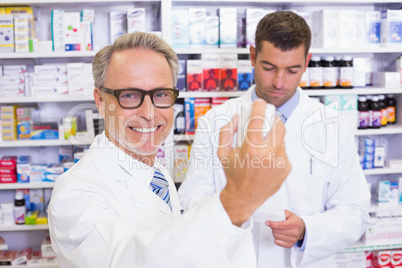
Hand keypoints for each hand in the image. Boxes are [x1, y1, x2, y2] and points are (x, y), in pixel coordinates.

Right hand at [218, 99, 290, 225]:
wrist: (244, 196)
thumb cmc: (232, 173)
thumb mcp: (222, 152)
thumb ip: (226, 131)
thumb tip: (236, 116)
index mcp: (251, 148)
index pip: (258, 119)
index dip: (259, 106)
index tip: (258, 103)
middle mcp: (268, 154)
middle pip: (278, 124)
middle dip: (271, 119)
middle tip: (264, 122)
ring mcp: (280, 161)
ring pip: (282, 137)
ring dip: (273, 135)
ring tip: (262, 144)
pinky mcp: (286, 167)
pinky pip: (283, 151)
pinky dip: (276, 150)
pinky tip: (266, 159)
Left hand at [266, 209, 305, 247]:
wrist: (302, 228)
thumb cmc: (295, 220)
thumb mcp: (289, 214)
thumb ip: (281, 213)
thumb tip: (272, 216)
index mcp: (295, 224)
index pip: (281, 225)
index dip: (272, 224)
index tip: (267, 222)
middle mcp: (295, 232)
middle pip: (277, 231)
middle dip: (273, 227)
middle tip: (274, 225)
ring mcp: (293, 239)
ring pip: (276, 237)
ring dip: (274, 232)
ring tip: (278, 229)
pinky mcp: (290, 245)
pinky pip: (277, 242)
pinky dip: (276, 238)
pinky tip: (279, 234)